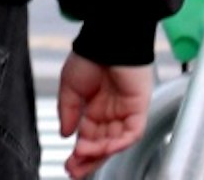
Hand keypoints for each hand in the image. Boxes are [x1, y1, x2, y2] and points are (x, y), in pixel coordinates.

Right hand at [59, 54, 154, 177]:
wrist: (106, 37)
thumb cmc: (90, 53)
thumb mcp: (70, 86)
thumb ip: (68, 111)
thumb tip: (65, 134)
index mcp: (96, 107)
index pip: (89, 137)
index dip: (80, 153)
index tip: (69, 164)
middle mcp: (111, 112)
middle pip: (102, 144)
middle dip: (89, 159)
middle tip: (75, 170)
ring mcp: (126, 111)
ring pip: (116, 142)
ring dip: (100, 152)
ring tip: (84, 156)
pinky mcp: (139, 107)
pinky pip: (132, 132)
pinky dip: (119, 142)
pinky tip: (105, 147)